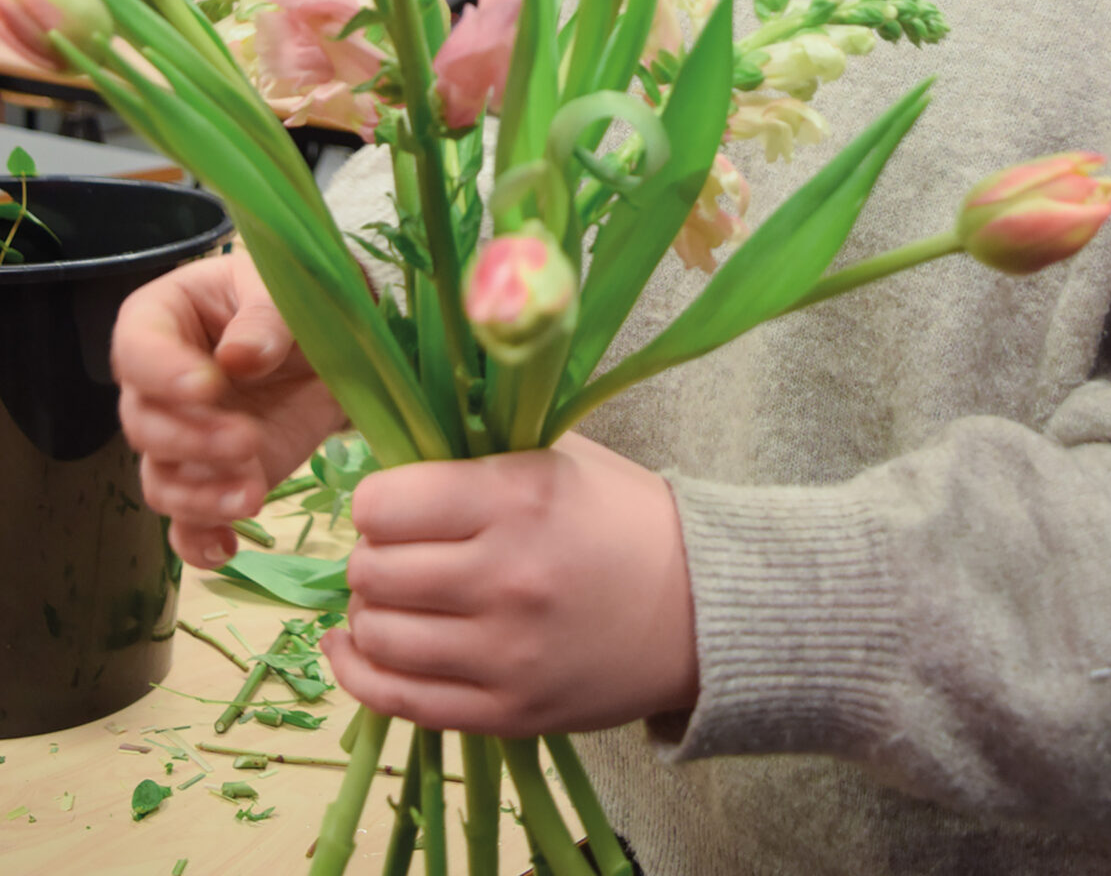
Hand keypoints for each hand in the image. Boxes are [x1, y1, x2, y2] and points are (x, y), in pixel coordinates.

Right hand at [112, 246, 345, 567]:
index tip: (209, 387)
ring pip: (160, 480)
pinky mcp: (210, 481)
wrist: (332, 345)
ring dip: (199, 496)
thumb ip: (265, 318)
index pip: (138, 350)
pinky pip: (185, 522)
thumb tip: (240, 358)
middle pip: (144, 425)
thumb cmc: (294, 299)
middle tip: (247, 440)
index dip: (165, 373)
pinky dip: (199, 541)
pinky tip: (226, 547)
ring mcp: (181, 439)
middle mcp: (156, 386)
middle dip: (192, 440)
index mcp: (161, 320)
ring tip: (251, 497)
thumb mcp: (282, 289)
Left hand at [321, 433, 698, 736]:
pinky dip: (360, 671)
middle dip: (371, 556)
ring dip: (369, 611)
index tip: (392, 503)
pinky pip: (398, 700)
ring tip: (392, 595)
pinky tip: (355, 646)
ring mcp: (504, 653)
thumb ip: (475, 452)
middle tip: (396, 549)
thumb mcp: (556, 456)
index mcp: (517, 498)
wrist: (700, 606)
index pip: (383, 504)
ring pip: (376, 635)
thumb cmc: (623, 518)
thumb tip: (383, 452)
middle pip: (371, 571)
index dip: (377, 501)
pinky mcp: (507, 711)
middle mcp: (504, 576)